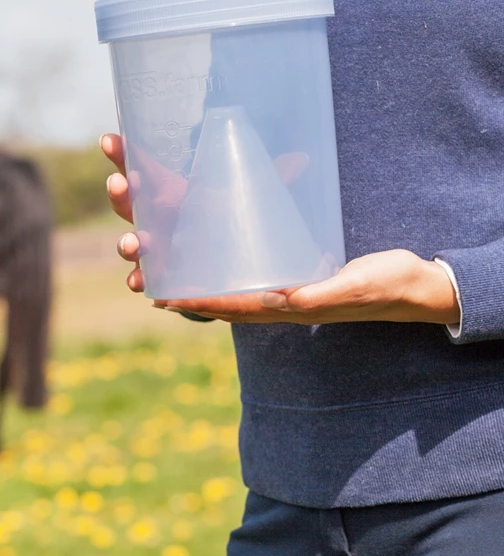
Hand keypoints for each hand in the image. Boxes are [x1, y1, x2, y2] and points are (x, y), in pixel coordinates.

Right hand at [101, 132, 311, 293]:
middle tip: (120, 184)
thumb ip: (270, 180)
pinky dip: (141, 281)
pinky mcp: (163, 278)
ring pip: (132, 243)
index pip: (140, 168)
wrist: (229, 267)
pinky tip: (140, 282)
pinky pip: (146, 280)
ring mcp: (155, 250)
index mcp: (170, 193)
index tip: (110, 139)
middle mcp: (154, 220)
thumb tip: (303, 158)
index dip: (122, 154)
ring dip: (127, 241)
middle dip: (120, 194)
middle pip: (127, 204)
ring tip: (133, 242)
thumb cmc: (230, 222)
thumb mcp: (246, 198)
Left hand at [152, 249, 459, 326]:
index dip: (193, 301)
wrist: (412, 287)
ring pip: (227, 281)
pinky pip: (247, 269)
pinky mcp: (291, 272)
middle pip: (218, 293)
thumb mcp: (356, 288)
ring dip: (194, 270)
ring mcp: (282, 287)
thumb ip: (323, 295)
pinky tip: (207, 248)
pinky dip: (221, 261)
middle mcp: (276, 299)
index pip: (229, 306)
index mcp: (286, 306)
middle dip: (183, 283)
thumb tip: (286, 299)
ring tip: (159, 255)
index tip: (158, 295)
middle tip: (144, 267)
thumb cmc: (386, 287)